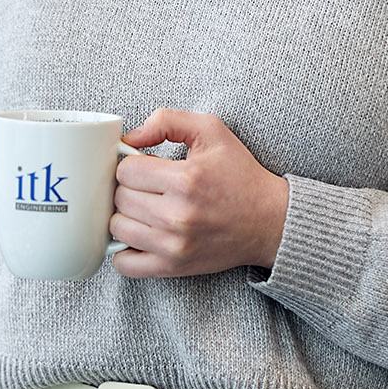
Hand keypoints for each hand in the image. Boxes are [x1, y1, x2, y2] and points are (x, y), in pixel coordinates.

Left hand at [110, 108, 289, 278]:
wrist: (269, 220)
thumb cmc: (239, 173)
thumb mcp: (211, 130)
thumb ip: (167, 121)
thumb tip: (130, 137)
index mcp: (186, 179)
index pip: (126, 170)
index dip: (133, 163)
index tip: (147, 166)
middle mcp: (177, 215)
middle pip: (120, 199)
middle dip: (130, 188)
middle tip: (149, 186)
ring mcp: (173, 245)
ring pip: (117, 228)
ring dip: (126, 216)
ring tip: (146, 208)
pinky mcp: (173, 267)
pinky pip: (125, 264)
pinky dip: (124, 250)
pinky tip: (140, 235)